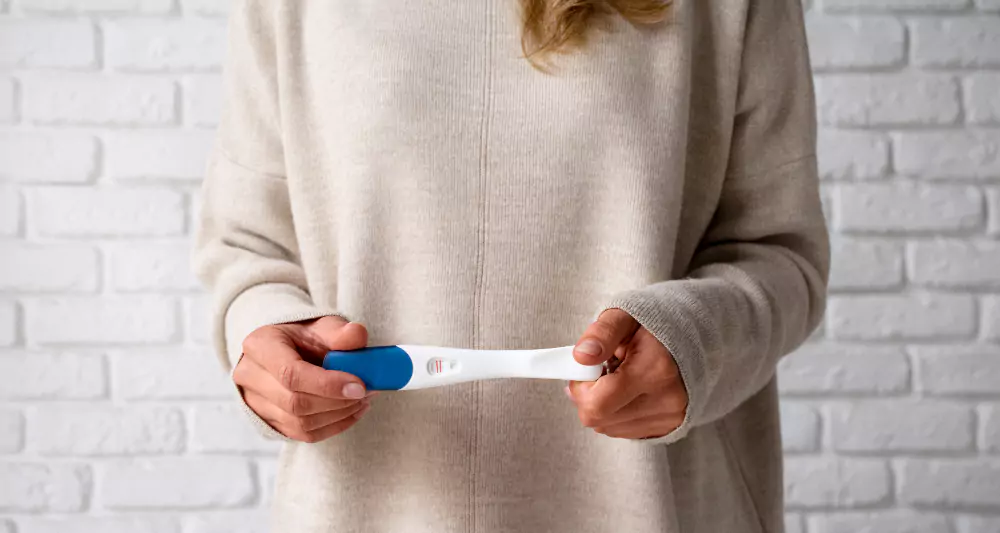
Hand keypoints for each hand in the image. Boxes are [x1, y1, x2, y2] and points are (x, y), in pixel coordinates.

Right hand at [233, 316, 374, 442]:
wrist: (287, 349)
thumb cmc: (304, 336)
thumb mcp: (321, 325)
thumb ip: (339, 331)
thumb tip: (357, 335)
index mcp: (260, 346)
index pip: (290, 373)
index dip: (327, 385)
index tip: (359, 386)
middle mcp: (250, 376)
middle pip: (295, 403)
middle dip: (337, 402)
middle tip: (367, 391)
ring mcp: (255, 402)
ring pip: (300, 423)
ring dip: (339, 415)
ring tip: (362, 399)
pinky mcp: (268, 421)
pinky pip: (303, 434)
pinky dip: (334, 426)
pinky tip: (352, 411)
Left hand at [566, 309, 687, 438]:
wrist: (692, 336)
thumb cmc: (653, 325)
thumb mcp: (624, 317)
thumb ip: (601, 334)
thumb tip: (581, 357)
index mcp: (655, 370)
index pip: (597, 404)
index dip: (580, 388)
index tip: (585, 369)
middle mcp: (667, 400)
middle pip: (600, 420)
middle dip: (588, 396)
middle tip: (600, 370)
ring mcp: (670, 418)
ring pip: (609, 428)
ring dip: (603, 405)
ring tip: (619, 377)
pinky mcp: (670, 427)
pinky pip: (624, 431)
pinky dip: (617, 413)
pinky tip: (628, 390)